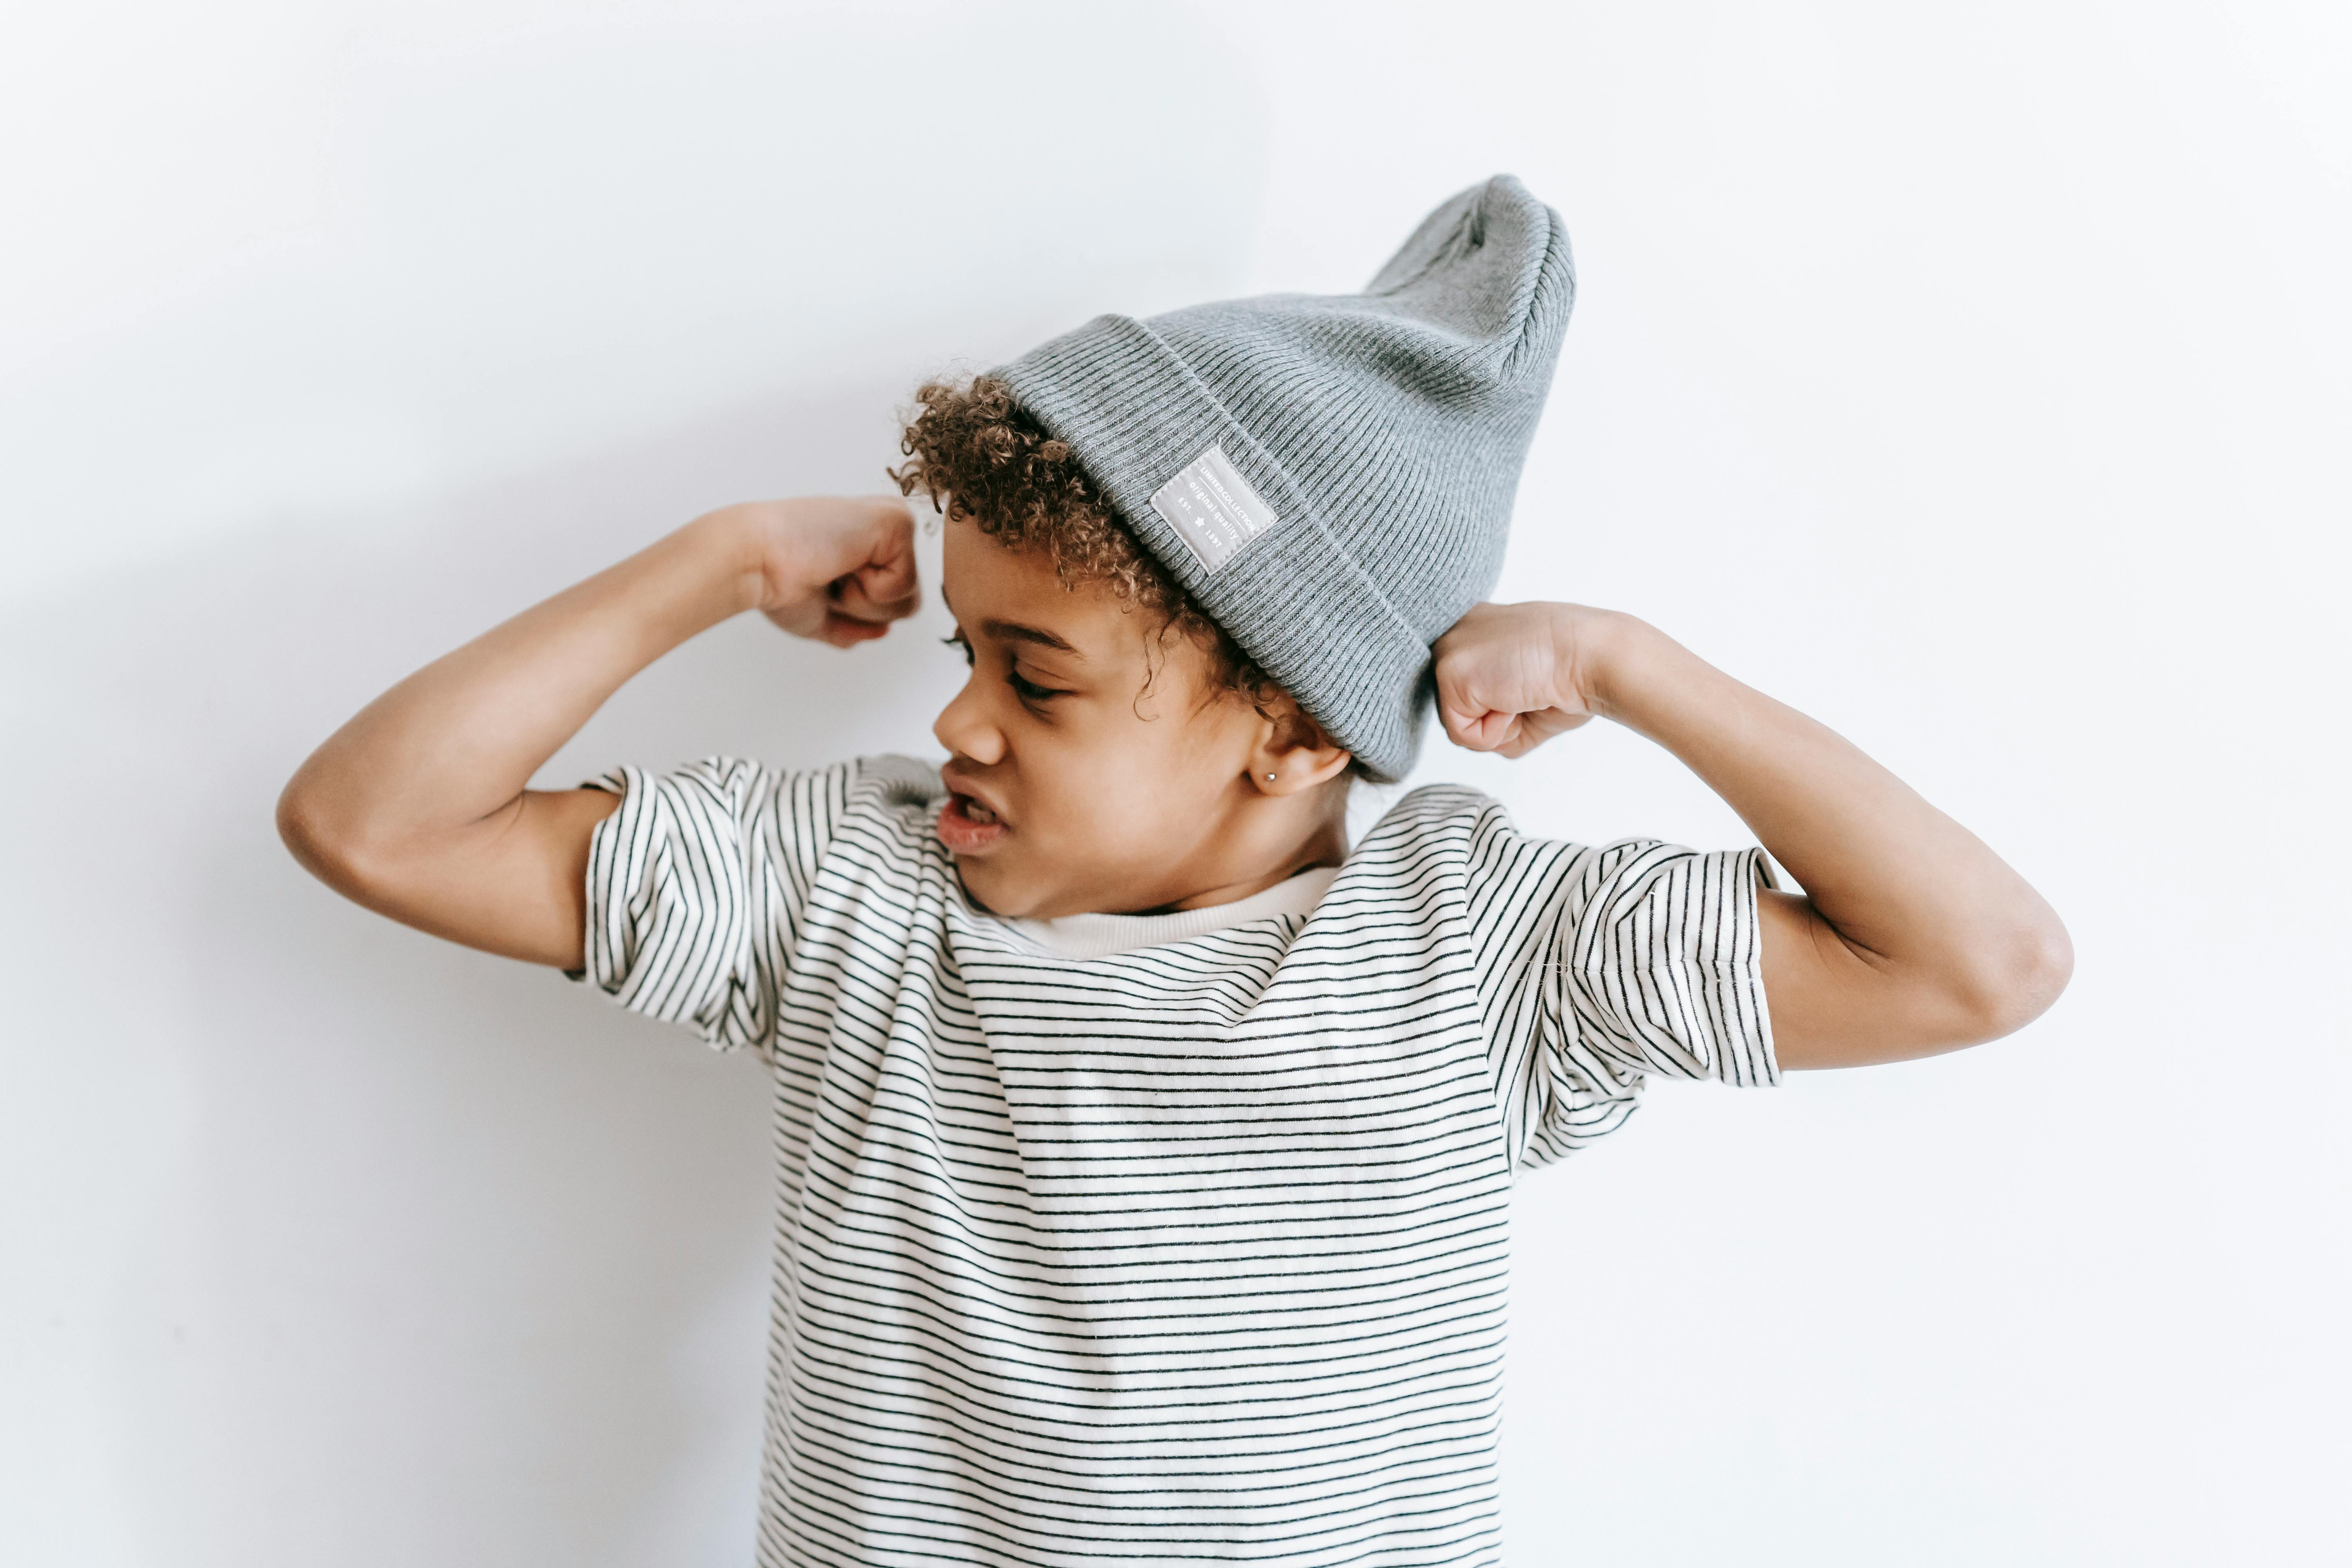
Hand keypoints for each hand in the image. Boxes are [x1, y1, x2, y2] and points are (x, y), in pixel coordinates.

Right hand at [710, 495, 920, 647]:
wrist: (756, 560)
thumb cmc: (777, 581)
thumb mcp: (820, 614)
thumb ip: (854, 626)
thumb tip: (884, 632)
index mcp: (870, 544)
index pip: (894, 601)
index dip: (856, 610)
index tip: (821, 582)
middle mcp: (886, 531)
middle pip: (908, 604)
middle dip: (863, 609)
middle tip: (827, 578)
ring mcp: (895, 523)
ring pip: (909, 598)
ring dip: (864, 601)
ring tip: (833, 570)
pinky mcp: (897, 522)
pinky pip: (904, 585)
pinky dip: (868, 589)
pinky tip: (842, 562)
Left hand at [1433, 601, 1619, 757]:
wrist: (1594, 655)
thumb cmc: (1574, 672)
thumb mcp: (1527, 692)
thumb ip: (1494, 710)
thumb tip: (1481, 736)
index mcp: (1478, 630)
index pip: (1466, 688)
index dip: (1495, 705)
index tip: (1526, 690)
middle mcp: (1457, 633)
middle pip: (1459, 708)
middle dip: (1496, 718)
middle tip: (1531, 690)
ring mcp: (1449, 649)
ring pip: (1459, 723)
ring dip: (1498, 725)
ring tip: (1525, 690)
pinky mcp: (1449, 672)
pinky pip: (1461, 734)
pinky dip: (1495, 732)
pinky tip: (1516, 698)